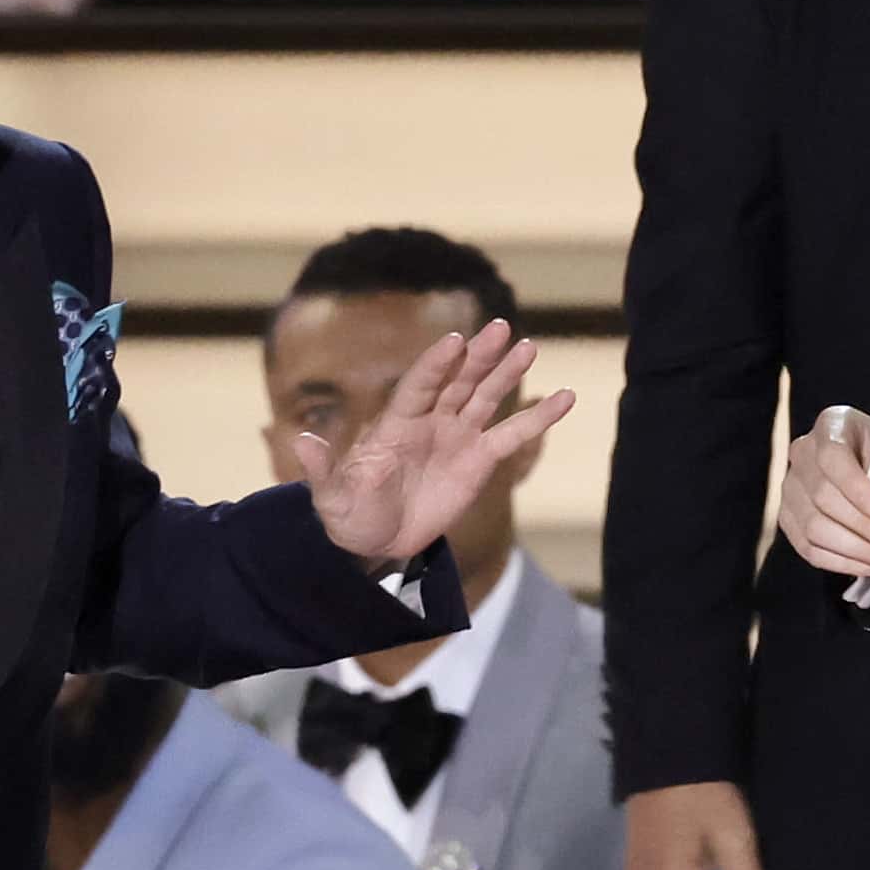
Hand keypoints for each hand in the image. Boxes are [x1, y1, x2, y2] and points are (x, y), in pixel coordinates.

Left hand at [297, 317, 574, 566]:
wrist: (377, 541)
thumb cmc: (349, 515)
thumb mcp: (330, 497)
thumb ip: (323, 470)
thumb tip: (304, 440)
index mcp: (396, 423)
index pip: (420, 385)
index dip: (437, 365)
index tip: (455, 342)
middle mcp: (431, 420)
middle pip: (458, 380)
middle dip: (477, 356)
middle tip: (499, 329)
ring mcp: (457, 436)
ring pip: (486, 397)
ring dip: (507, 373)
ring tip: (529, 347)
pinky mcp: (479, 460)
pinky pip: (512, 434)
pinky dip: (538, 417)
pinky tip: (564, 398)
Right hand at [776, 409, 869, 582]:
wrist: (867, 461)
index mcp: (831, 426)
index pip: (833, 457)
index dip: (855, 486)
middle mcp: (802, 453)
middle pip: (824, 498)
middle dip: (866, 528)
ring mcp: (790, 487)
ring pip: (815, 528)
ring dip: (858, 551)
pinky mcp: (788, 519)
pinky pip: (809, 549)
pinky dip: (843, 562)